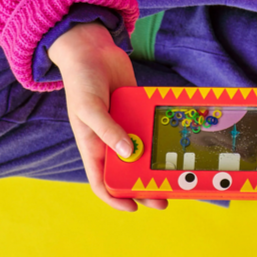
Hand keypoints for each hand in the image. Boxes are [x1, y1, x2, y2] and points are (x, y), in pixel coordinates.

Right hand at [48, 22, 167, 212]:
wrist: (92, 48)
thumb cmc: (82, 81)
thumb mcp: (89, 108)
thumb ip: (107, 130)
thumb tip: (127, 152)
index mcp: (92, 145)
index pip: (101, 181)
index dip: (116, 198)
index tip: (134, 207)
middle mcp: (109, 139)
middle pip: (128, 171)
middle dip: (144, 185)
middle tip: (165, 196)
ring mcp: (124, 124)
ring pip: (142, 150)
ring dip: (155, 161)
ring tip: (174, 172)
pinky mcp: (135, 108)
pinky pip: (149, 125)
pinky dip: (159, 133)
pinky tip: (174, 138)